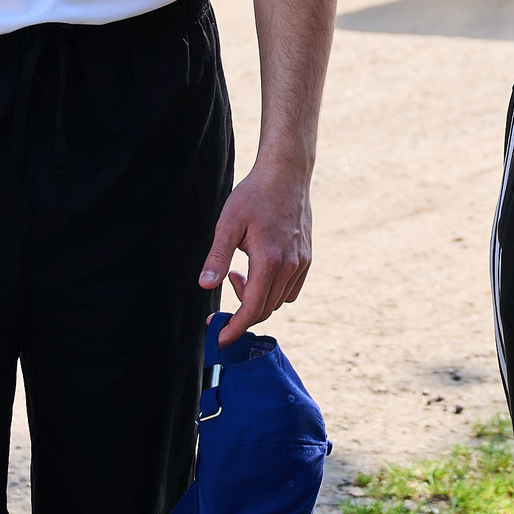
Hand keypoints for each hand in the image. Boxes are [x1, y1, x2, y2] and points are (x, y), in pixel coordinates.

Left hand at [201, 162, 312, 343]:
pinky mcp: (307, 257)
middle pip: (265, 309)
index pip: (252, 309)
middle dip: (241, 315)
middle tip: (220, 303)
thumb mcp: (228, 223)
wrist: (286, 173)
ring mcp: (302, 262)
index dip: (234, 328)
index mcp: (270, 261)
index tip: (218, 339)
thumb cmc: (254, 195)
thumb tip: (206, 285)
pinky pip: (291, 289)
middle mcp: (290, 266)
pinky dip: (273, 291)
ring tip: (238, 273)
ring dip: (256, 299)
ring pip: (279, 300)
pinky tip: (258, 270)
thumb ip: (218, 257)